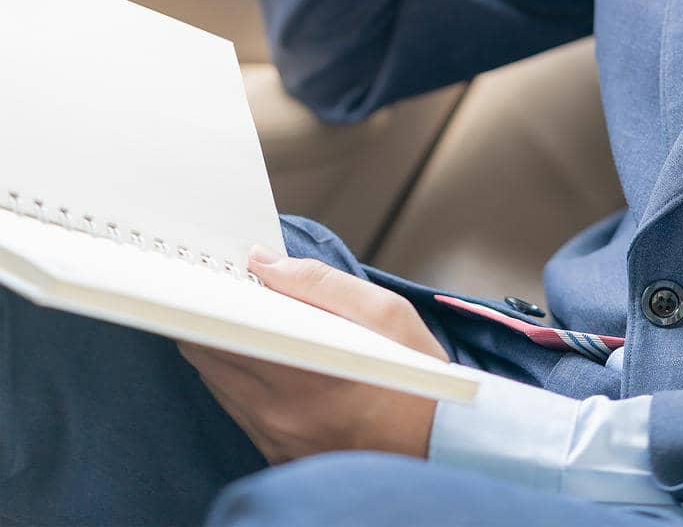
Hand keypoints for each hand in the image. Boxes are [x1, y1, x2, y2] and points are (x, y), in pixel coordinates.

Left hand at [177, 248, 447, 465]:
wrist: (439, 449)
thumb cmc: (417, 379)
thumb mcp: (385, 313)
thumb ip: (319, 283)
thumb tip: (262, 264)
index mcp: (303, 370)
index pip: (220, 332)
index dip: (205, 300)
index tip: (206, 275)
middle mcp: (279, 412)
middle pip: (209, 356)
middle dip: (209, 318)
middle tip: (221, 288)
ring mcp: (274, 439)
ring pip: (219, 384)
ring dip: (220, 349)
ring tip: (239, 316)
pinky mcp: (277, 456)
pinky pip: (238, 411)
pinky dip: (239, 382)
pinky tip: (259, 359)